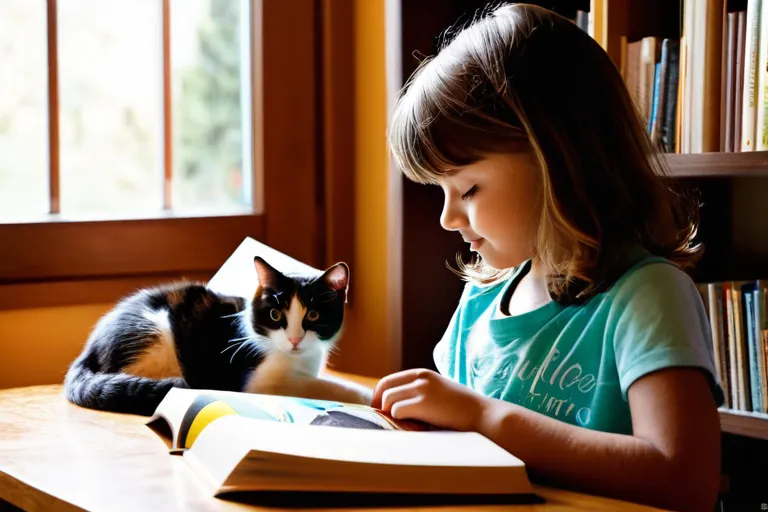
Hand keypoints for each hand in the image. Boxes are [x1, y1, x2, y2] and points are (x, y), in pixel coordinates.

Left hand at [371, 368, 487, 431]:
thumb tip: (395, 406)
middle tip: (381, 420)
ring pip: (388, 400)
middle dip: (379, 405)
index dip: (379, 396)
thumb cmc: (462, 409)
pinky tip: (412, 426)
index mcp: (422, 374)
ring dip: (391, 414)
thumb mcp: (439, 392)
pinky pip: (397, 411)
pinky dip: (399, 420)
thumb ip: (420, 393)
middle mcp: (420, 378)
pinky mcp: (423, 403)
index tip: (379, 410)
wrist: (482, 415)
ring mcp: (421, 389)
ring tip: (402, 424)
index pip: (388, 381)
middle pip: (384, 388)